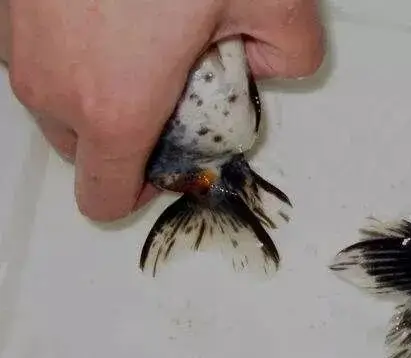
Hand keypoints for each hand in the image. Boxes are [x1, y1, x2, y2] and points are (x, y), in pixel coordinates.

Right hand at [2, 0, 323, 220]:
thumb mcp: (274, 2)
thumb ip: (293, 53)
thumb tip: (276, 63)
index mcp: (114, 107)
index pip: (107, 197)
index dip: (143, 190)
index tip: (171, 162)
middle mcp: (53, 85)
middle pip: (86, 150)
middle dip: (131, 132)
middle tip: (176, 83)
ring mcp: (20, 44)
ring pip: (60, 101)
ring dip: (104, 87)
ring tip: (151, 35)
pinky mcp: (10, 10)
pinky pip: (44, 53)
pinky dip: (80, 47)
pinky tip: (122, 9)